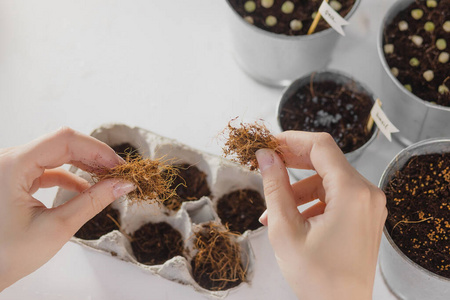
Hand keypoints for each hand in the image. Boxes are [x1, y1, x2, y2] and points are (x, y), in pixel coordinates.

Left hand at [0, 128, 134, 290]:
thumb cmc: (5, 255)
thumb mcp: (58, 227)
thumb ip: (93, 201)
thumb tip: (122, 184)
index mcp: (12, 165)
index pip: (65, 140)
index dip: (97, 150)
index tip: (119, 166)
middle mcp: (9, 160)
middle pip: (62, 144)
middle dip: (94, 157)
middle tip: (118, 173)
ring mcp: (11, 168)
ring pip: (57, 154)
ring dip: (84, 164)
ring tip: (107, 178)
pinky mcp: (15, 178)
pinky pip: (47, 168)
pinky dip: (69, 175)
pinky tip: (86, 187)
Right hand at [256, 132, 386, 299]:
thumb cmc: (317, 277)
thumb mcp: (285, 228)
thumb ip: (274, 186)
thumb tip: (265, 156)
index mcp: (352, 192)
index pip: (320, 146)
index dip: (291, 139)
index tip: (268, 143)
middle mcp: (367, 194)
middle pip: (326, 160)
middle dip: (292, 161)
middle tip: (266, 163)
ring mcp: (369, 206)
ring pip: (327, 180)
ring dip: (297, 189)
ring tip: (271, 211)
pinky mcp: (364, 216)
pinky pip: (335, 197)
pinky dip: (311, 202)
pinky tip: (291, 218)